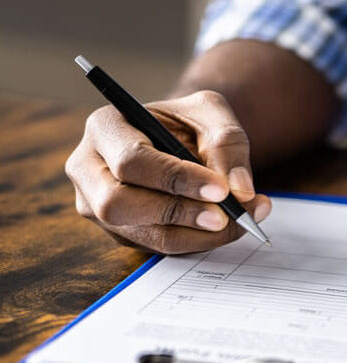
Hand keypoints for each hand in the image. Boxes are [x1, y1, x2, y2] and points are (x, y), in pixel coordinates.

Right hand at [65, 90, 271, 253]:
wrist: (185, 140)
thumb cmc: (192, 123)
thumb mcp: (213, 115)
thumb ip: (228, 144)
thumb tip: (240, 190)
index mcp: (105, 127)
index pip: (131, 160)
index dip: (176, 179)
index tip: (221, 189)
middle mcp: (89, 169)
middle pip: (117, 205)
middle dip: (178, 213)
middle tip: (225, 215)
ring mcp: (98, 206)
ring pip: (142, 234)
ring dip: (196, 234)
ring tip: (239, 221)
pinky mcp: (120, 232)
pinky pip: (158, 247)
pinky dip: (197, 240)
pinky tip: (226, 227)